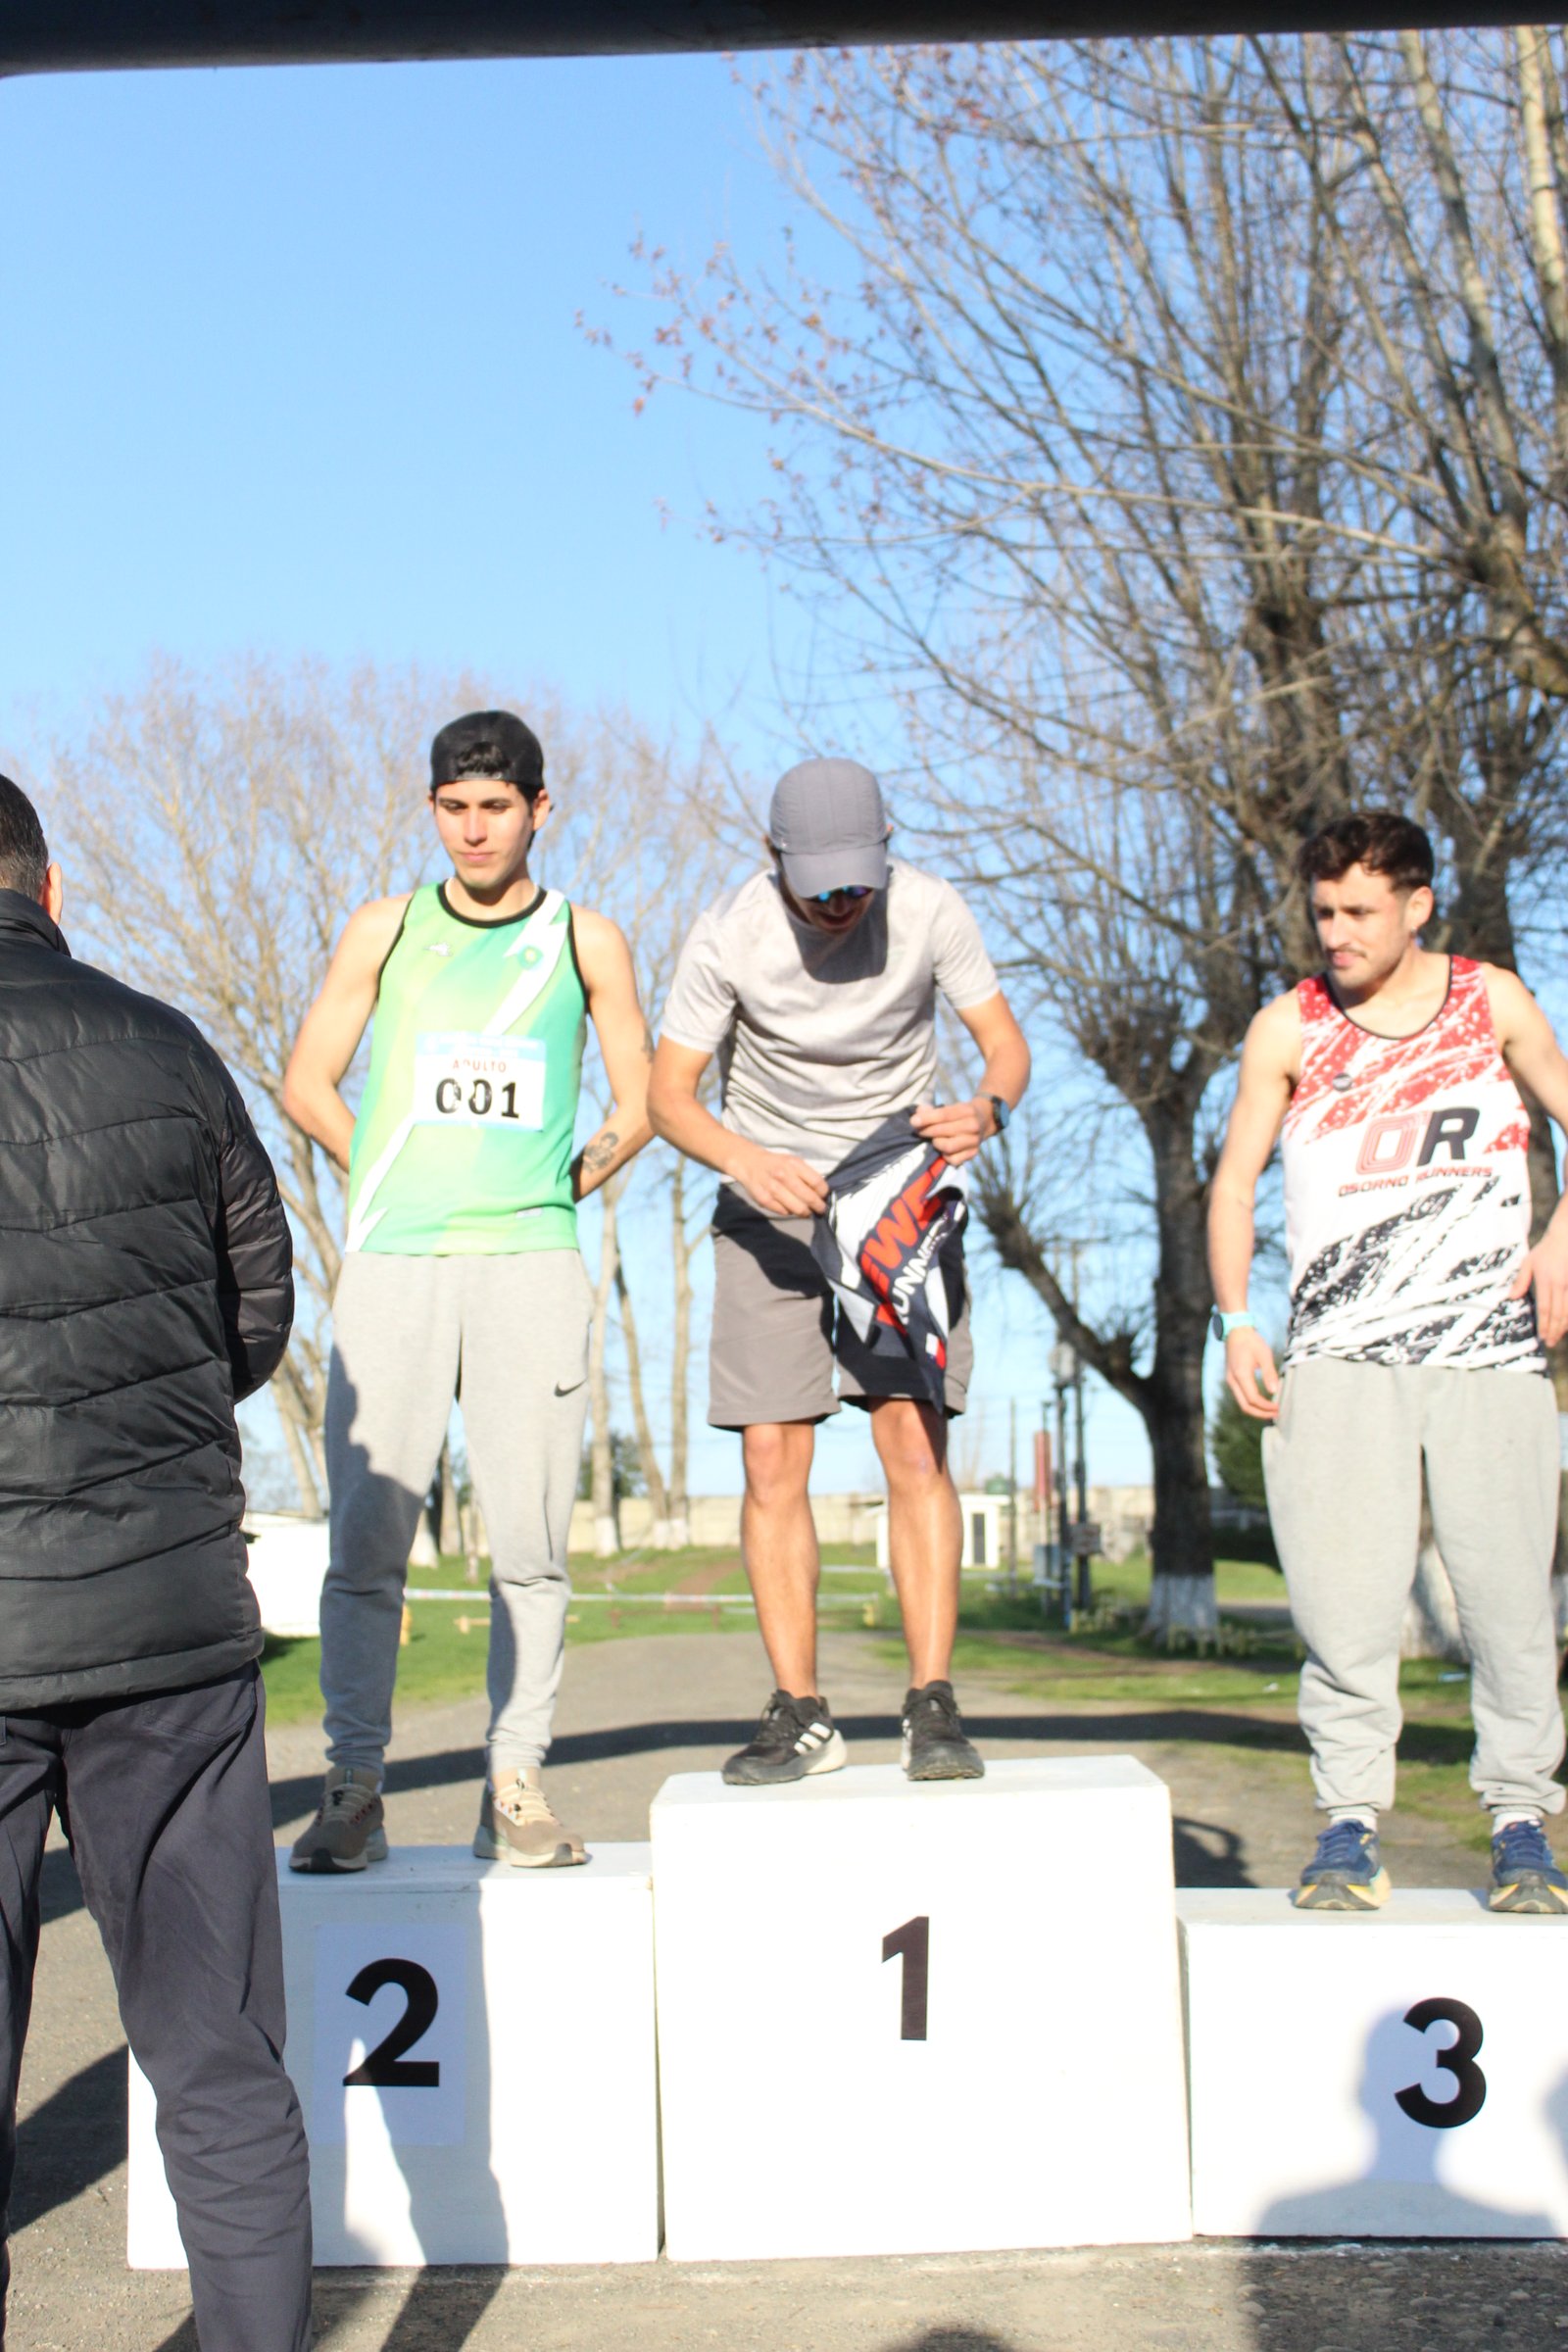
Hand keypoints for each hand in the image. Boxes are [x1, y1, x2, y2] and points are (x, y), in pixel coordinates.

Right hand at [732, 1143, 828, 1218]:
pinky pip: (784, 1212)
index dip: (824, 1193)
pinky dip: (789, 1212)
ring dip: (805, 1212)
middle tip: (820, 1209)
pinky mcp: (764, 1200)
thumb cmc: (777, 1163)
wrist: (749, 1163)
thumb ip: (807, 1175)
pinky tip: (790, 1208)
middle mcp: (783, 1176)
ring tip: (806, 1211)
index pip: (817, 1183)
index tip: (824, 1196)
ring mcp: (773, 1189)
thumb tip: (821, 1193)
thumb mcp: (793, 1162)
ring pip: (798, 1209)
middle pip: (809, 1198)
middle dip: (818, 1206)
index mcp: (794, 1164)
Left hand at [912, 1096, 987, 1167]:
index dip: (927, 1119)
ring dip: (936, 1144)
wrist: (984, 1120)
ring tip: (933, 1140)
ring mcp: (974, 1141)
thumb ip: (932, 1110)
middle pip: (944, 1131)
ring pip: (948, 1147)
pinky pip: (954, 1160)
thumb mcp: (949, 1107)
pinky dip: (945, 1156)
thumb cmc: (960, 1114)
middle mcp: (973, 1126)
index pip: (944, 1115)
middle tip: (919, 1131)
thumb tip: (918, 1114)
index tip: (913, 1122)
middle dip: (927, 1131)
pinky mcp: (973, 1153)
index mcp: (966, 1110)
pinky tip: (943, 1150)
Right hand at [1224, 1327, 1281, 1421]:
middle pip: (1245, 1406)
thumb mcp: (1264, 1355)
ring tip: (1271, 1411)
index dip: (1266, 1407)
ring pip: (1242, 1403)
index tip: (1279, 1408)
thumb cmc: (1252, 1342)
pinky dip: (1252, 1403)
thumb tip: (1274, 1391)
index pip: (1253, 1399)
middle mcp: (1233, 1381)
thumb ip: (1269, 1373)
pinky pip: (1241, 1397)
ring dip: (1257, 1410)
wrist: (1236, 1332)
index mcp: (1241, 1375)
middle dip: (1261, 1413)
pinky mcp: (1232, 1380)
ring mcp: (1231, 1381)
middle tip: (1276, 1414)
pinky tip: (1263, 1402)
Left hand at [1512, 1227, 1567, 1348]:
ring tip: (1558, 1337)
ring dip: (1564, 1326)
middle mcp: (1561, 1284)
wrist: (1566, 1237)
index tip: (1542, 1336)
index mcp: (1547, 1280)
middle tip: (1550, 1343)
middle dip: (1554, 1330)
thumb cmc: (1546, 1250)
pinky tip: (1566, 1324)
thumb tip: (1512, 1297)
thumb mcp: (1529, 1262)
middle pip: (1559, 1313)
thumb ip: (1521, 1280)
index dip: (1544, 1324)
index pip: (1545, 1307)